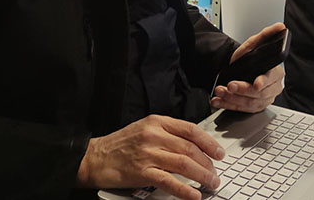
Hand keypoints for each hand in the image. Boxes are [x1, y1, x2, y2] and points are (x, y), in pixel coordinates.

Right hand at [75, 114, 224, 199]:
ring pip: (184, 164)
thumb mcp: (144, 129)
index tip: (219, 153)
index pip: (191, 130)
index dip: (209, 143)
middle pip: (190, 148)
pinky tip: (194, 195)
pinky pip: (169, 181)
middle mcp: (154, 135)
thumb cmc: (119, 145)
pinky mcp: (142, 172)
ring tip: (211, 183)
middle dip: (208, 163)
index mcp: (156, 122)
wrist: (94, 157)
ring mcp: (148, 153)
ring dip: (202, 176)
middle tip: (215, 174)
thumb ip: (167, 134)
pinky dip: (185, 190)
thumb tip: (193, 146)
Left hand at [211, 23, 285, 112]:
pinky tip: (219, 101)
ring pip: (249, 103)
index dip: (264, 81)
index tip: (256, 84)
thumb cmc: (250, 58)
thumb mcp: (255, 44)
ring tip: (221, 91)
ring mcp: (264, 99)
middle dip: (243, 89)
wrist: (240, 69)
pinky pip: (241, 109)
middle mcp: (272, 88)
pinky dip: (228, 105)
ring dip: (232, 98)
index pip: (272, 78)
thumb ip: (267, 35)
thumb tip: (279, 27)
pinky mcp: (253, 107)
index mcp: (276, 73)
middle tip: (230, 85)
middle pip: (260, 93)